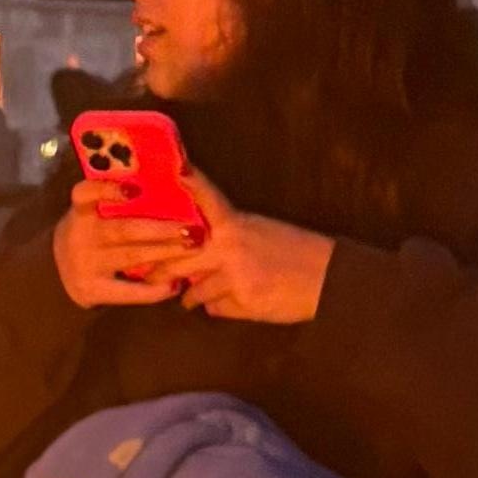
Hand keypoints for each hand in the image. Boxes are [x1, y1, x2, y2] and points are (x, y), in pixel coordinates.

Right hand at [55, 202, 200, 311]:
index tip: (135, 189)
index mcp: (81, 211)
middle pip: (122, 229)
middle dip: (160, 228)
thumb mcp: (92, 213)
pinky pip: (126, 291)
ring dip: (164, 252)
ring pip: (130, 256)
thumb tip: (172, 177)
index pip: (85, 193)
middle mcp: (79, 236)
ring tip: (191, 248)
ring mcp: (84, 265)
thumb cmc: (89, 234)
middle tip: (190, 228)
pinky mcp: (90, 290)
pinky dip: (151, 291)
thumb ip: (119, 202)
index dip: (107, 189)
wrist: (53, 272)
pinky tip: (172, 287)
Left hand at [157, 165, 336, 328]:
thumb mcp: (261, 232)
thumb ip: (228, 239)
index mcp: (237, 224)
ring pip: (195, 291)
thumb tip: (198, 252)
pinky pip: (215, 308)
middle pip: (178, 258)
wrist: (328, 279)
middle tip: (149, 274)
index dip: (193, 184)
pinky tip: (233, 301)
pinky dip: (219, 307)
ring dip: (193, 296)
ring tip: (191, 298)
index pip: (209, 199)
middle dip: (161, 271)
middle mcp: (231, 247)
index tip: (178, 170)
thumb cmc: (297, 254)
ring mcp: (234, 274)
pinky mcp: (241, 300)